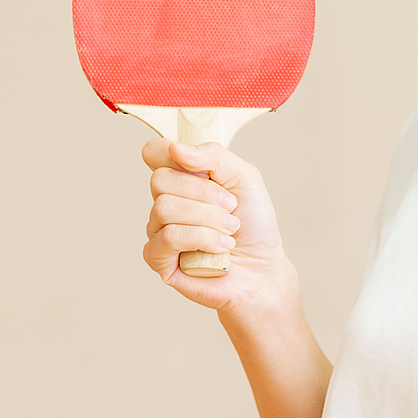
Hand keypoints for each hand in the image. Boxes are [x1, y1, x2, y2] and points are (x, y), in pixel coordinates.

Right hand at [141, 138, 294, 320]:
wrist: (264, 268)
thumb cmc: (254, 224)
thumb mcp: (244, 177)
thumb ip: (213, 156)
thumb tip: (175, 148)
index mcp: (183, 179)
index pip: (154, 153)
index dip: (167, 152)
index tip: (202, 167)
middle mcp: (166, 202)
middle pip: (160, 179)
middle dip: (205, 193)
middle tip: (231, 208)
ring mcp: (159, 230)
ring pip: (164, 208)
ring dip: (209, 218)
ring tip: (230, 230)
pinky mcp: (158, 259)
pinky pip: (168, 237)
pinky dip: (202, 238)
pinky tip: (220, 247)